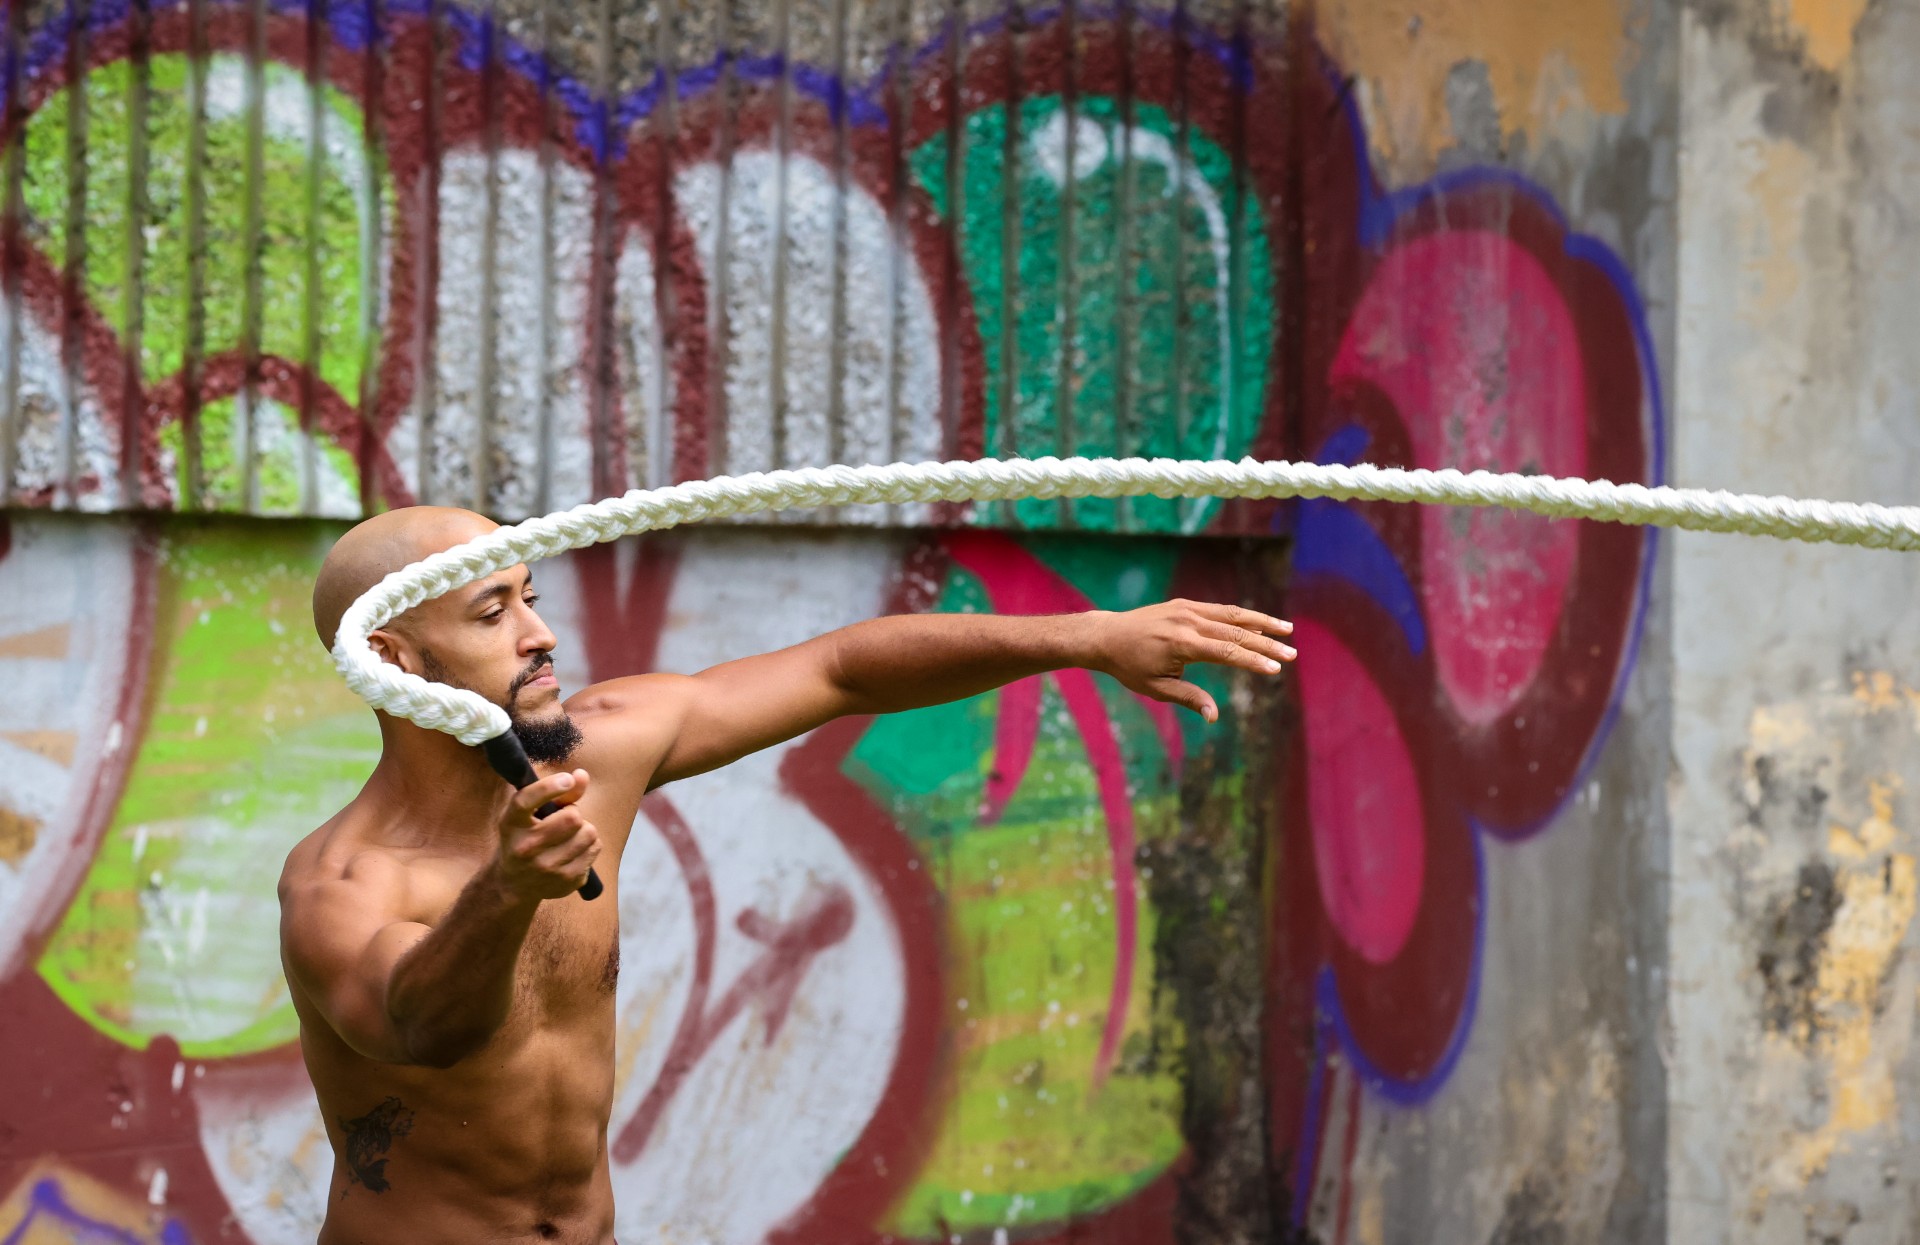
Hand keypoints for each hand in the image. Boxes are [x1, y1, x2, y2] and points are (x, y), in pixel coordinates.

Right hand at [492, 769, 600, 901]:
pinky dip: (589, 845)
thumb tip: (582, 775)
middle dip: (573, 813)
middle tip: (564, 819)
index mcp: (511, 824)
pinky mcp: (566, 881)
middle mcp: (526, 848)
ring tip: (569, 835)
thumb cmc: (525, 838)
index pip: (525, 801)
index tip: (567, 779)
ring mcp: (547, 868)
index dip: (548, 787)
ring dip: (584, 829)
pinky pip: (595, 848)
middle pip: (573, 817)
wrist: (512, 885)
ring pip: (589, 832)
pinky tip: (573, 850)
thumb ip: (556, 793)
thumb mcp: (529, 815)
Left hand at [1090, 600, 1295, 722]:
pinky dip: (1242, 616)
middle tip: (1292, 655)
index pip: (1227, 652)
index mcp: (1182, 644)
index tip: (1275, 670)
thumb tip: (1214, 717)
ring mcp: (1187, 609)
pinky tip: (1259, 625)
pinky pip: (1219, 610)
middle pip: (1236, 632)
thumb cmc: (1129, 667)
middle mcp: (1188, 621)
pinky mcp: (1185, 604)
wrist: (1106, 636)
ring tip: (1287, 630)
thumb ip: (1189, 698)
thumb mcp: (1156, 688)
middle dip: (1266, 644)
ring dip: (1261, 622)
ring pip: (1232, 614)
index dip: (1253, 662)